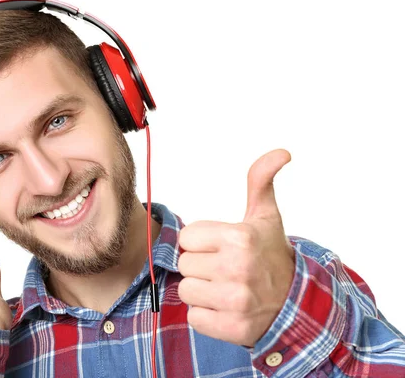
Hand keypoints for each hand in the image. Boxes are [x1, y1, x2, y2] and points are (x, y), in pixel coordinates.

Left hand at [177, 149, 294, 347]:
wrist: (296, 301)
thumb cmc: (272, 255)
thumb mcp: (265, 216)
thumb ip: (261, 181)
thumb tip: (282, 152)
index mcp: (240, 237)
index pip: (186, 237)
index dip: (201, 242)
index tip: (221, 247)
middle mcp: (238, 269)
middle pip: (184, 265)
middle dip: (200, 266)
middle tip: (224, 268)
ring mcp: (236, 301)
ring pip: (186, 291)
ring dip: (201, 292)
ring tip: (224, 288)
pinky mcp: (233, 328)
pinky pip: (195, 318)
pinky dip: (207, 316)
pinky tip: (226, 308)